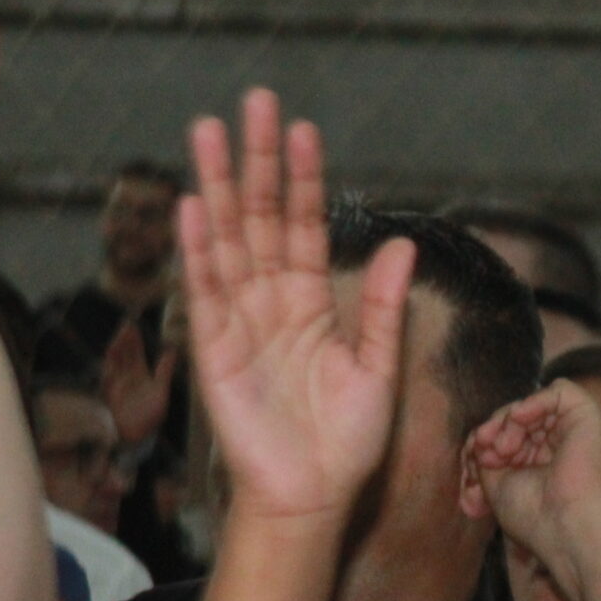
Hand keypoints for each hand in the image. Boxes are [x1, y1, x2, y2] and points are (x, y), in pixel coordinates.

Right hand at [102, 318, 178, 447]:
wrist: (135, 439)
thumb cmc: (148, 418)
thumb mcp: (161, 392)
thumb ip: (164, 371)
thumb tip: (172, 351)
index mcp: (140, 376)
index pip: (135, 353)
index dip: (134, 340)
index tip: (132, 324)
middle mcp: (125, 378)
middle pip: (123, 354)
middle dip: (124, 339)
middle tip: (126, 324)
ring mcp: (115, 385)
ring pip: (114, 362)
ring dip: (117, 349)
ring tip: (121, 335)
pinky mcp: (108, 395)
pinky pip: (108, 378)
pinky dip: (110, 367)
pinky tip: (112, 356)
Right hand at [179, 88, 413, 523]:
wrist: (311, 498)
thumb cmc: (346, 442)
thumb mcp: (379, 370)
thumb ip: (386, 308)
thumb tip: (407, 245)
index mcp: (313, 303)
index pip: (306, 225)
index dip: (303, 178)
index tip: (302, 128)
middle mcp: (272, 303)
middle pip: (260, 218)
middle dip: (255, 161)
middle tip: (253, 102)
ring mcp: (239, 322)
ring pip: (226, 242)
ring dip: (216, 187)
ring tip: (207, 131)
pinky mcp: (214, 351)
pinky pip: (204, 293)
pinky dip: (198, 251)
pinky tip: (193, 208)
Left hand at [466, 379, 600, 597]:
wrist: (571, 527)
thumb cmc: (536, 516)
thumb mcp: (498, 484)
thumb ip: (487, 457)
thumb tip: (478, 441)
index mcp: (548, 464)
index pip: (514, 436)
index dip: (491, 442)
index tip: (478, 463)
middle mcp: (566, 446)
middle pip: (521, 420)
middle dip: (496, 431)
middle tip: (485, 452)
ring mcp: (578, 430)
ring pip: (535, 407)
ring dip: (510, 422)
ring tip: (502, 448)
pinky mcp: (590, 415)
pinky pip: (559, 391)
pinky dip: (533, 402)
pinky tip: (518, 419)